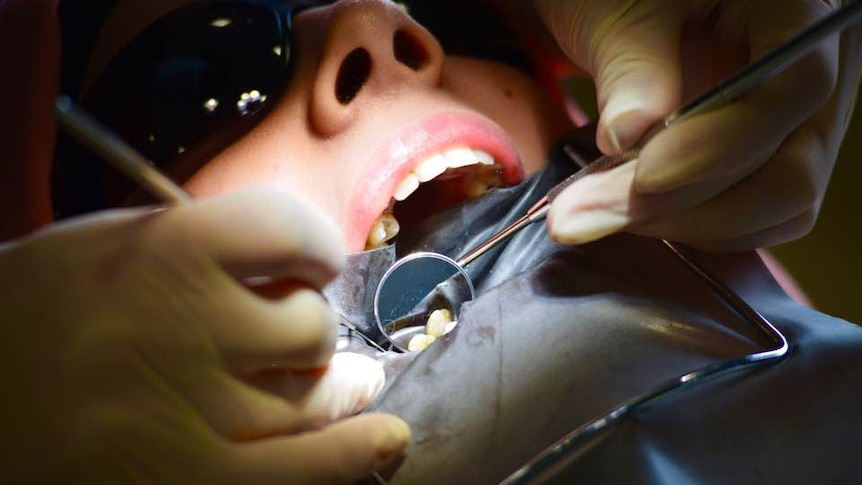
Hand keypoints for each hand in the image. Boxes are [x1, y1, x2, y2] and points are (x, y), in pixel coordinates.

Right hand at [0, 189, 409, 483]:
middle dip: (312, 327)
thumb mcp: (106, 245)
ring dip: (333, 387)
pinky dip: (350, 457)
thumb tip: (297, 268)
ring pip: (312, 397)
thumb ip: (203, 245)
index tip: (312, 260)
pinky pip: (296, 472)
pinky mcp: (181, 477)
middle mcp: (183, 326)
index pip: (291, 230)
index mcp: (163, 251)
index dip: (315, 245)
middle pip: (310, 326)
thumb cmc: (36, 313)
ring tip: (343, 382)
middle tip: (296, 330)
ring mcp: (187, 411)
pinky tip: (385, 440)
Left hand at [534, 0, 860, 249]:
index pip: (796, 88)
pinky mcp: (764, 164)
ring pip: (776, 209)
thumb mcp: (622, 10)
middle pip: (791, 170)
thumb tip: (628, 135)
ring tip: (599, 213)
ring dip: (685, 226)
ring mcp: (795, 127)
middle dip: (685, 203)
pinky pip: (754, 221)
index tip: (642, 177)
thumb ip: (633, 65)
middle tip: (590, 214)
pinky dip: (694, 229)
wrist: (621, 11)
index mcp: (797, 14)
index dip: (720, 145)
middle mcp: (814, 75)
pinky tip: (631, 215)